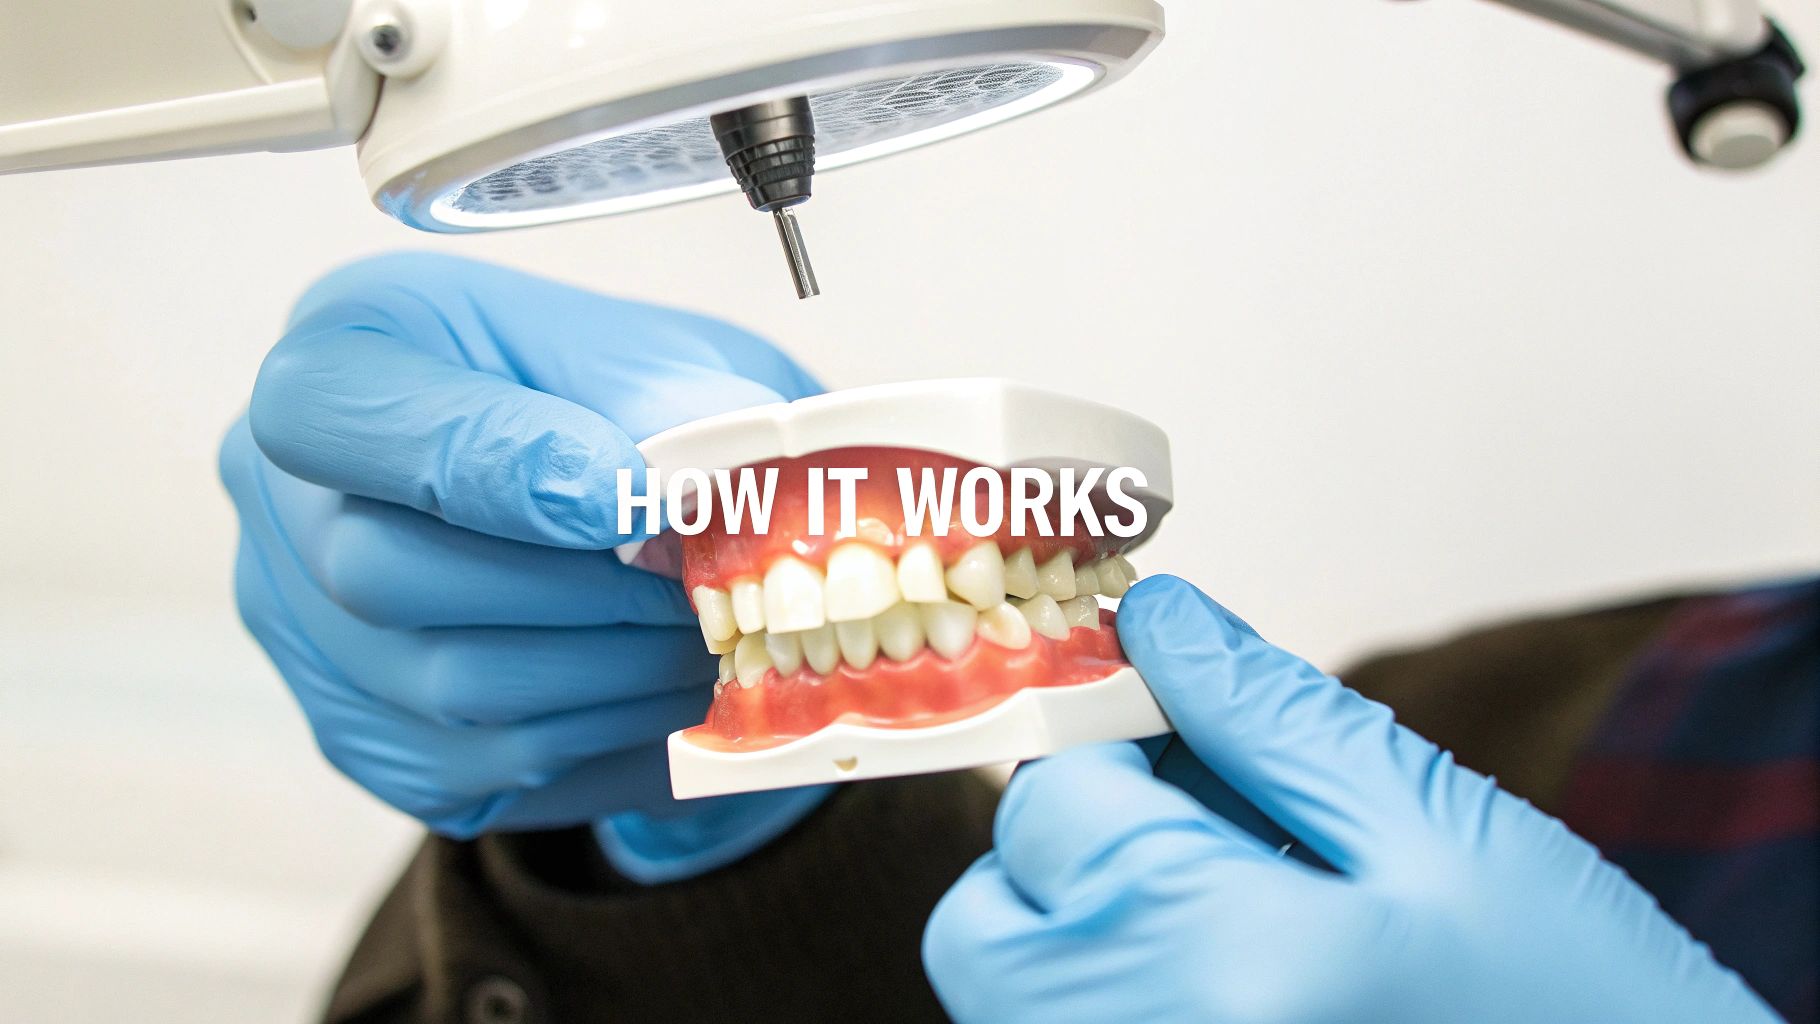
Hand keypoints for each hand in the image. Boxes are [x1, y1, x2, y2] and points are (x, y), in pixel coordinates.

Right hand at [220, 252, 828, 881]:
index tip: (630, 496)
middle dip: (576, 592)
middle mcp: (279, 491)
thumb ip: (664, 405)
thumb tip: (684, 492)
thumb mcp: (660, 362)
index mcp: (341, 348)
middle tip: (699, 592)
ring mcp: (303, 628)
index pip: (326, 403)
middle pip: (379, 571)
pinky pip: (479, 765)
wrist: (629, 516)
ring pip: (443, 687)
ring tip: (701, 641)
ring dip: (609, 673)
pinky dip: (600, 732)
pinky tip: (660, 689)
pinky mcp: (361, 737)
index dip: (481, 458)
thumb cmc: (625, 411)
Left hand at [923, 575, 1776, 1022]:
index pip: (1051, 806)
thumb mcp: (1447, 840)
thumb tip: (1156, 622)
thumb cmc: (1586, 1016)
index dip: (1103, 736)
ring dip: (1085, 919)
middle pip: (990, 917)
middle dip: (1071, 843)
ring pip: (1014, 990)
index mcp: (1218, 966)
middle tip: (1191, 821)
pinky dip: (1114, 984)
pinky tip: (1235, 966)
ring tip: (1232, 903)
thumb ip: (1278, 721)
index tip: (1160, 713)